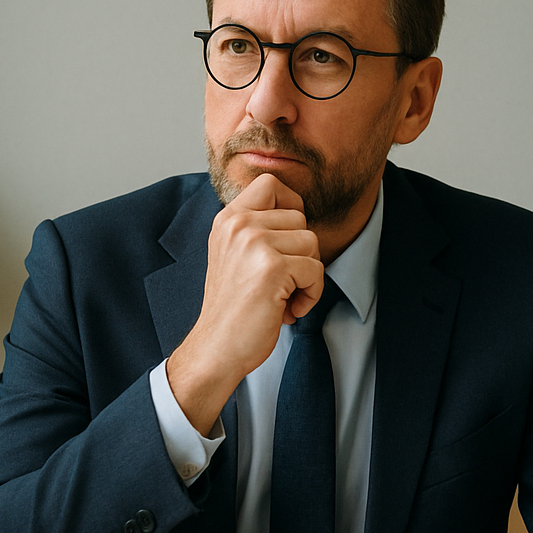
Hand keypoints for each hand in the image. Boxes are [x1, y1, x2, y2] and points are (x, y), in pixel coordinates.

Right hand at [167, 173, 323, 433]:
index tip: (284, 240)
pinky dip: (310, 295)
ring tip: (281, 297)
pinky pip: (316, 270)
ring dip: (306, 276)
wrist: (216, 349)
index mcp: (227, 219)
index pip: (271, 183)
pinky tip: (286, 310)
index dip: (290, 206)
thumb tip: (298, 213)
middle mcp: (238, 224)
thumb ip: (256, 230)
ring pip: (312, 243)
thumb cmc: (232, 309)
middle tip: (279, 282)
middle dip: (300, 253)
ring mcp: (254, 243)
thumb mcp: (234, 256)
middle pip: (300, 218)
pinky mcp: (272, 267)